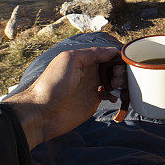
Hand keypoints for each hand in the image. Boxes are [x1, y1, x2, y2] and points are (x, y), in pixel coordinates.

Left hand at [3, 47, 125, 148]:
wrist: (42, 112)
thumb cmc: (53, 84)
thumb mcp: (70, 60)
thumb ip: (92, 53)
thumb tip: (112, 51)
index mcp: (83, 60)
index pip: (106, 54)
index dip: (117, 56)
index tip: (123, 62)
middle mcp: (89, 72)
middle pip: (112, 66)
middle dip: (120, 69)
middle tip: (117, 76)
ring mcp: (92, 86)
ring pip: (113, 80)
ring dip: (120, 81)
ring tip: (115, 85)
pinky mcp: (93, 101)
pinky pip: (110, 95)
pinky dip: (116, 94)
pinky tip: (113, 96)